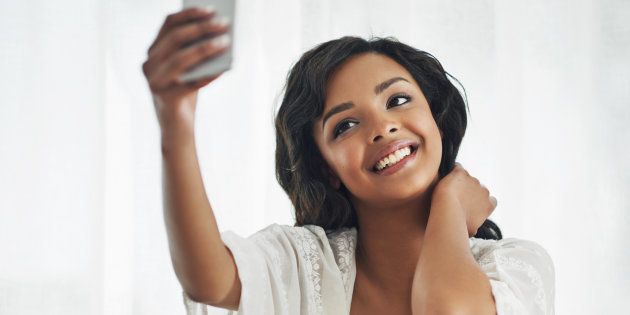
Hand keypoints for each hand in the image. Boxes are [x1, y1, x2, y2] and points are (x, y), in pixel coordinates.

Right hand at [142, 7, 229, 130]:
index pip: (168, 25)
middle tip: (223, 24)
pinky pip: (191, 83)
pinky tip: (225, 67)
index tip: (210, 9)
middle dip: (201, 29)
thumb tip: (216, 31)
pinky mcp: (166, 99)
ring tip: (226, 42)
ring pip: (181, 59)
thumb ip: (194, 51)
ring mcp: (155, 83)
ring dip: (206, 48)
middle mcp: (148, 66)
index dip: (189, 14)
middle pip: (175, 39)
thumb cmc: (185, 94)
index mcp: (152, 53)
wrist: (176, 129)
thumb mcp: (187, 69)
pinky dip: (209, 74)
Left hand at [431, 163, 496, 236]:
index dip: (480, 202)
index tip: (471, 206)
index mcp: (489, 204)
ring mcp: (473, 180)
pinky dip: (453, 171)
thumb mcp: (471, 231)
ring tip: (448, 191)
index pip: (490, 200)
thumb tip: (473, 229)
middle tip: (457, 199)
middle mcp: (484, 191)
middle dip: (470, 192)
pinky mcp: (461, 172)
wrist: (447, 210)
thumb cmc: (458, 224)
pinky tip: (446, 177)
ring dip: (460, 183)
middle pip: (479, 189)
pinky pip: (458, 168)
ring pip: (467, 179)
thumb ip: (476, 225)